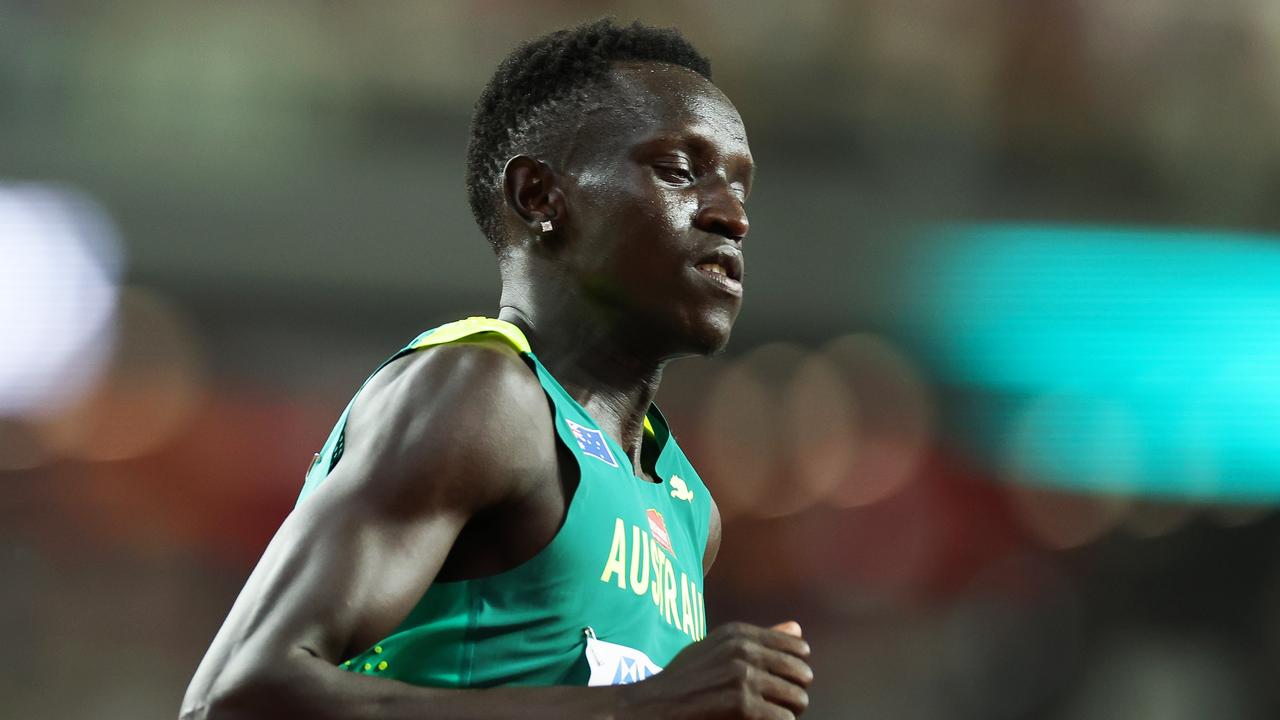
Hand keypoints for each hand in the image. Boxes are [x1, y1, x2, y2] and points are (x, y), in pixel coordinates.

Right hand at [615, 621, 812, 719]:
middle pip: (802, 674)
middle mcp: (743, 650)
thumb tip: (797, 628)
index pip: (798, 648)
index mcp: (739, 634)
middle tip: (777, 705)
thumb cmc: (685, 680)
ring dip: (788, 713)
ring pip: (798, 699)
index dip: (795, 669)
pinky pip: (784, 719)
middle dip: (794, 692)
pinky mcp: (742, 705)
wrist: (653, 706)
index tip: (783, 683)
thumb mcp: (717, 649)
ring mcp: (743, 677)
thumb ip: (758, 640)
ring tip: (769, 715)